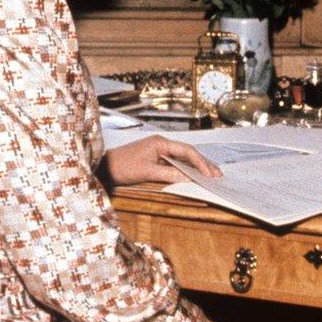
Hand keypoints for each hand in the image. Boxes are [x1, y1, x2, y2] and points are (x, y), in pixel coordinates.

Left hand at [102, 135, 221, 186]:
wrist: (104, 167)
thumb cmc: (122, 167)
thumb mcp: (147, 172)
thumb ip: (169, 174)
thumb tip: (189, 178)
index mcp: (160, 142)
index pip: (186, 151)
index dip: (200, 163)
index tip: (210, 174)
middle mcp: (161, 143)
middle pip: (187, 152)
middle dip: (203, 164)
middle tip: (218, 175)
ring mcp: (158, 150)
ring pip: (182, 157)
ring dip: (196, 167)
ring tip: (210, 176)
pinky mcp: (155, 157)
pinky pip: (175, 162)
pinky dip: (185, 169)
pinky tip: (193, 175)